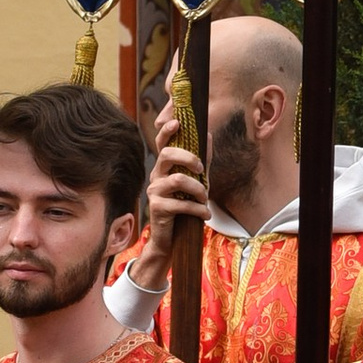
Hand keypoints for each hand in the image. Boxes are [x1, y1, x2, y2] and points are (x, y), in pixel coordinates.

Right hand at [128, 141, 211, 291]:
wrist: (173, 239)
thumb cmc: (184, 207)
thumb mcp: (196, 181)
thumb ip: (202, 160)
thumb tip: (208, 134)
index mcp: (164, 168)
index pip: (162, 144)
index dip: (167, 131)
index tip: (178, 122)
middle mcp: (156, 177)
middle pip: (166, 155)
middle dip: (188, 158)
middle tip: (202, 169)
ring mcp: (155, 192)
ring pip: (177, 180)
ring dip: (198, 189)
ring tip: (205, 199)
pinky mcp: (158, 208)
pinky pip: (181, 204)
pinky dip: (198, 209)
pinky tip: (205, 215)